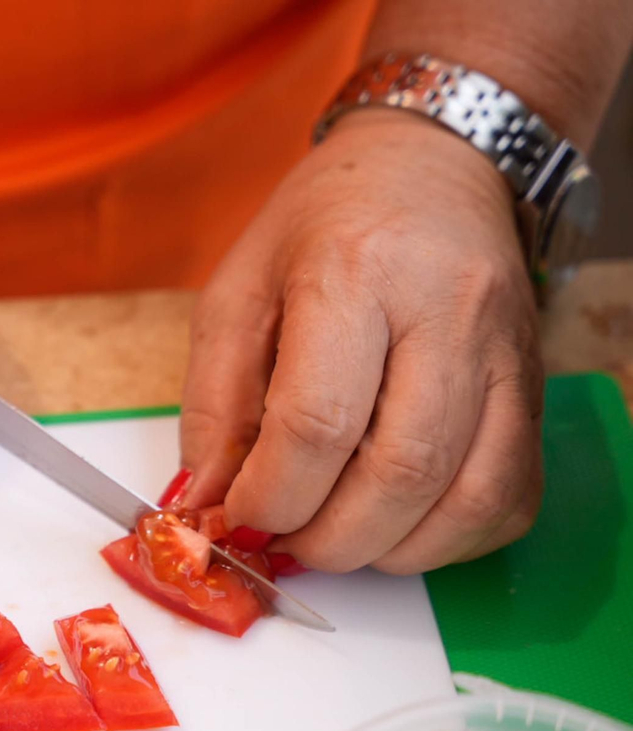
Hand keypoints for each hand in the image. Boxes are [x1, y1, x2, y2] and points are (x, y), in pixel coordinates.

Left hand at [177, 108, 544, 573]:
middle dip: (326, 537)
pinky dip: (446, 540)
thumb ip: (212, 404)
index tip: (238, 516)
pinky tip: (393, 527)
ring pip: (467, 497)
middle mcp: (448, 312)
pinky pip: (509, 499)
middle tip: (282, 541)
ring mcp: (507, 354)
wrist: (430, 168)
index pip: (318, 421)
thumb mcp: (236, 293)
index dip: (270, 496)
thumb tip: (204, 505)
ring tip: (331, 536)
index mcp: (356, 272)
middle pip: (401, 472)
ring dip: (386, 550)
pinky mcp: (537, 389)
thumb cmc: (320, 231)